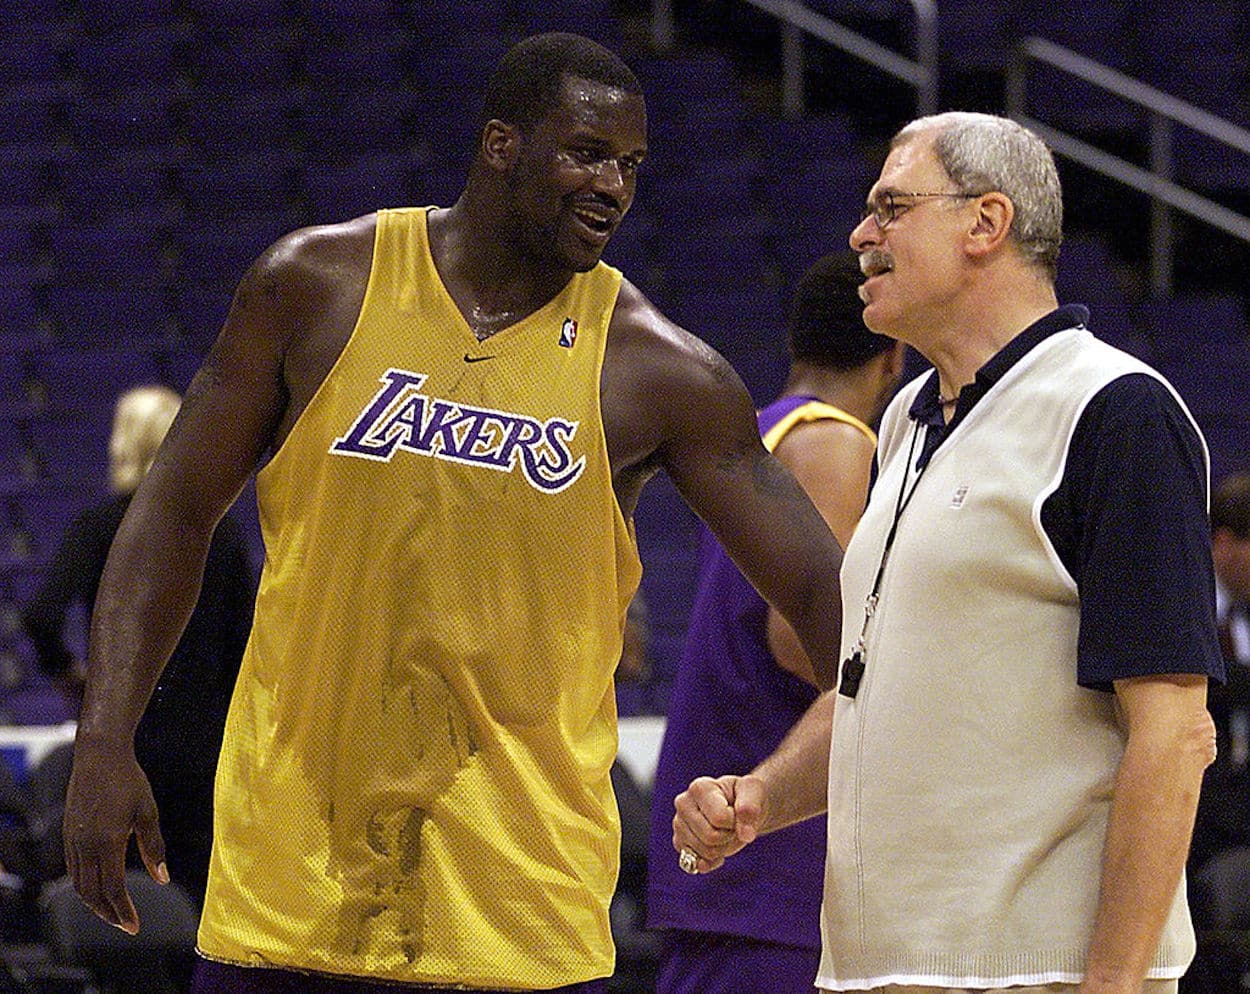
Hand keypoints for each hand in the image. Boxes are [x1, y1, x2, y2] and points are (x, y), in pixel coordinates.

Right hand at [63, 738, 167, 933]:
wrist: (99, 755)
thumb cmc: (129, 781)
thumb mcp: (148, 812)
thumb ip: (154, 847)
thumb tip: (163, 878)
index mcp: (106, 841)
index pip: (112, 889)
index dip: (123, 911)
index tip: (135, 926)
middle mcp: (84, 845)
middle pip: (91, 894)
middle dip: (108, 914)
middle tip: (126, 925)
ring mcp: (72, 840)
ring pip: (78, 884)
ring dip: (95, 903)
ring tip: (114, 912)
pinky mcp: (67, 834)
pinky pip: (73, 870)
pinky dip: (85, 886)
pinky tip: (99, 887)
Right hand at [671, 774, 765, 872]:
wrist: (740, 808)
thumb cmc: (746, 797)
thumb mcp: (754, 792)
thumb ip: (750, 809)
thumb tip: (746, 835)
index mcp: (699, 787)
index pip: (719, 819)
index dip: (734, 822)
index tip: (736, 812)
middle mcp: (683, 804)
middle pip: (710, 837)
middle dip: (728, 836)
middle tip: (731, 824)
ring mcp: (678, 824)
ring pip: (705, 852)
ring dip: (722, 848)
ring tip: (723, 831)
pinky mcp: (679, 842)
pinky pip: (696, 864)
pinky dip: (712, 861)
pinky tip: (717, 848)